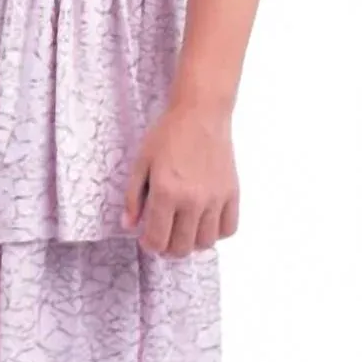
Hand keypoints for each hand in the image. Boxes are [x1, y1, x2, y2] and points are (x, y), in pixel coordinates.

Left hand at [122, 99, 238, 257]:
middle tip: (164, 235)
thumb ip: (133, 197)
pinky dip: (216, 233)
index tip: (147, 237)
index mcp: (165, 193)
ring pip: (205, 243)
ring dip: (191, 243)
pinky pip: (228, 229)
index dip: (149, 245)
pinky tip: (205, 222)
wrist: (201, 113)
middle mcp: (192, 201)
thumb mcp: (141, 162)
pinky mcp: (232, 193)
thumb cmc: (167, 135)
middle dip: (168, 247)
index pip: (157, 240)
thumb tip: (129, 226)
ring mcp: (215, 199)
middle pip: (181, 248)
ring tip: (183, 229)